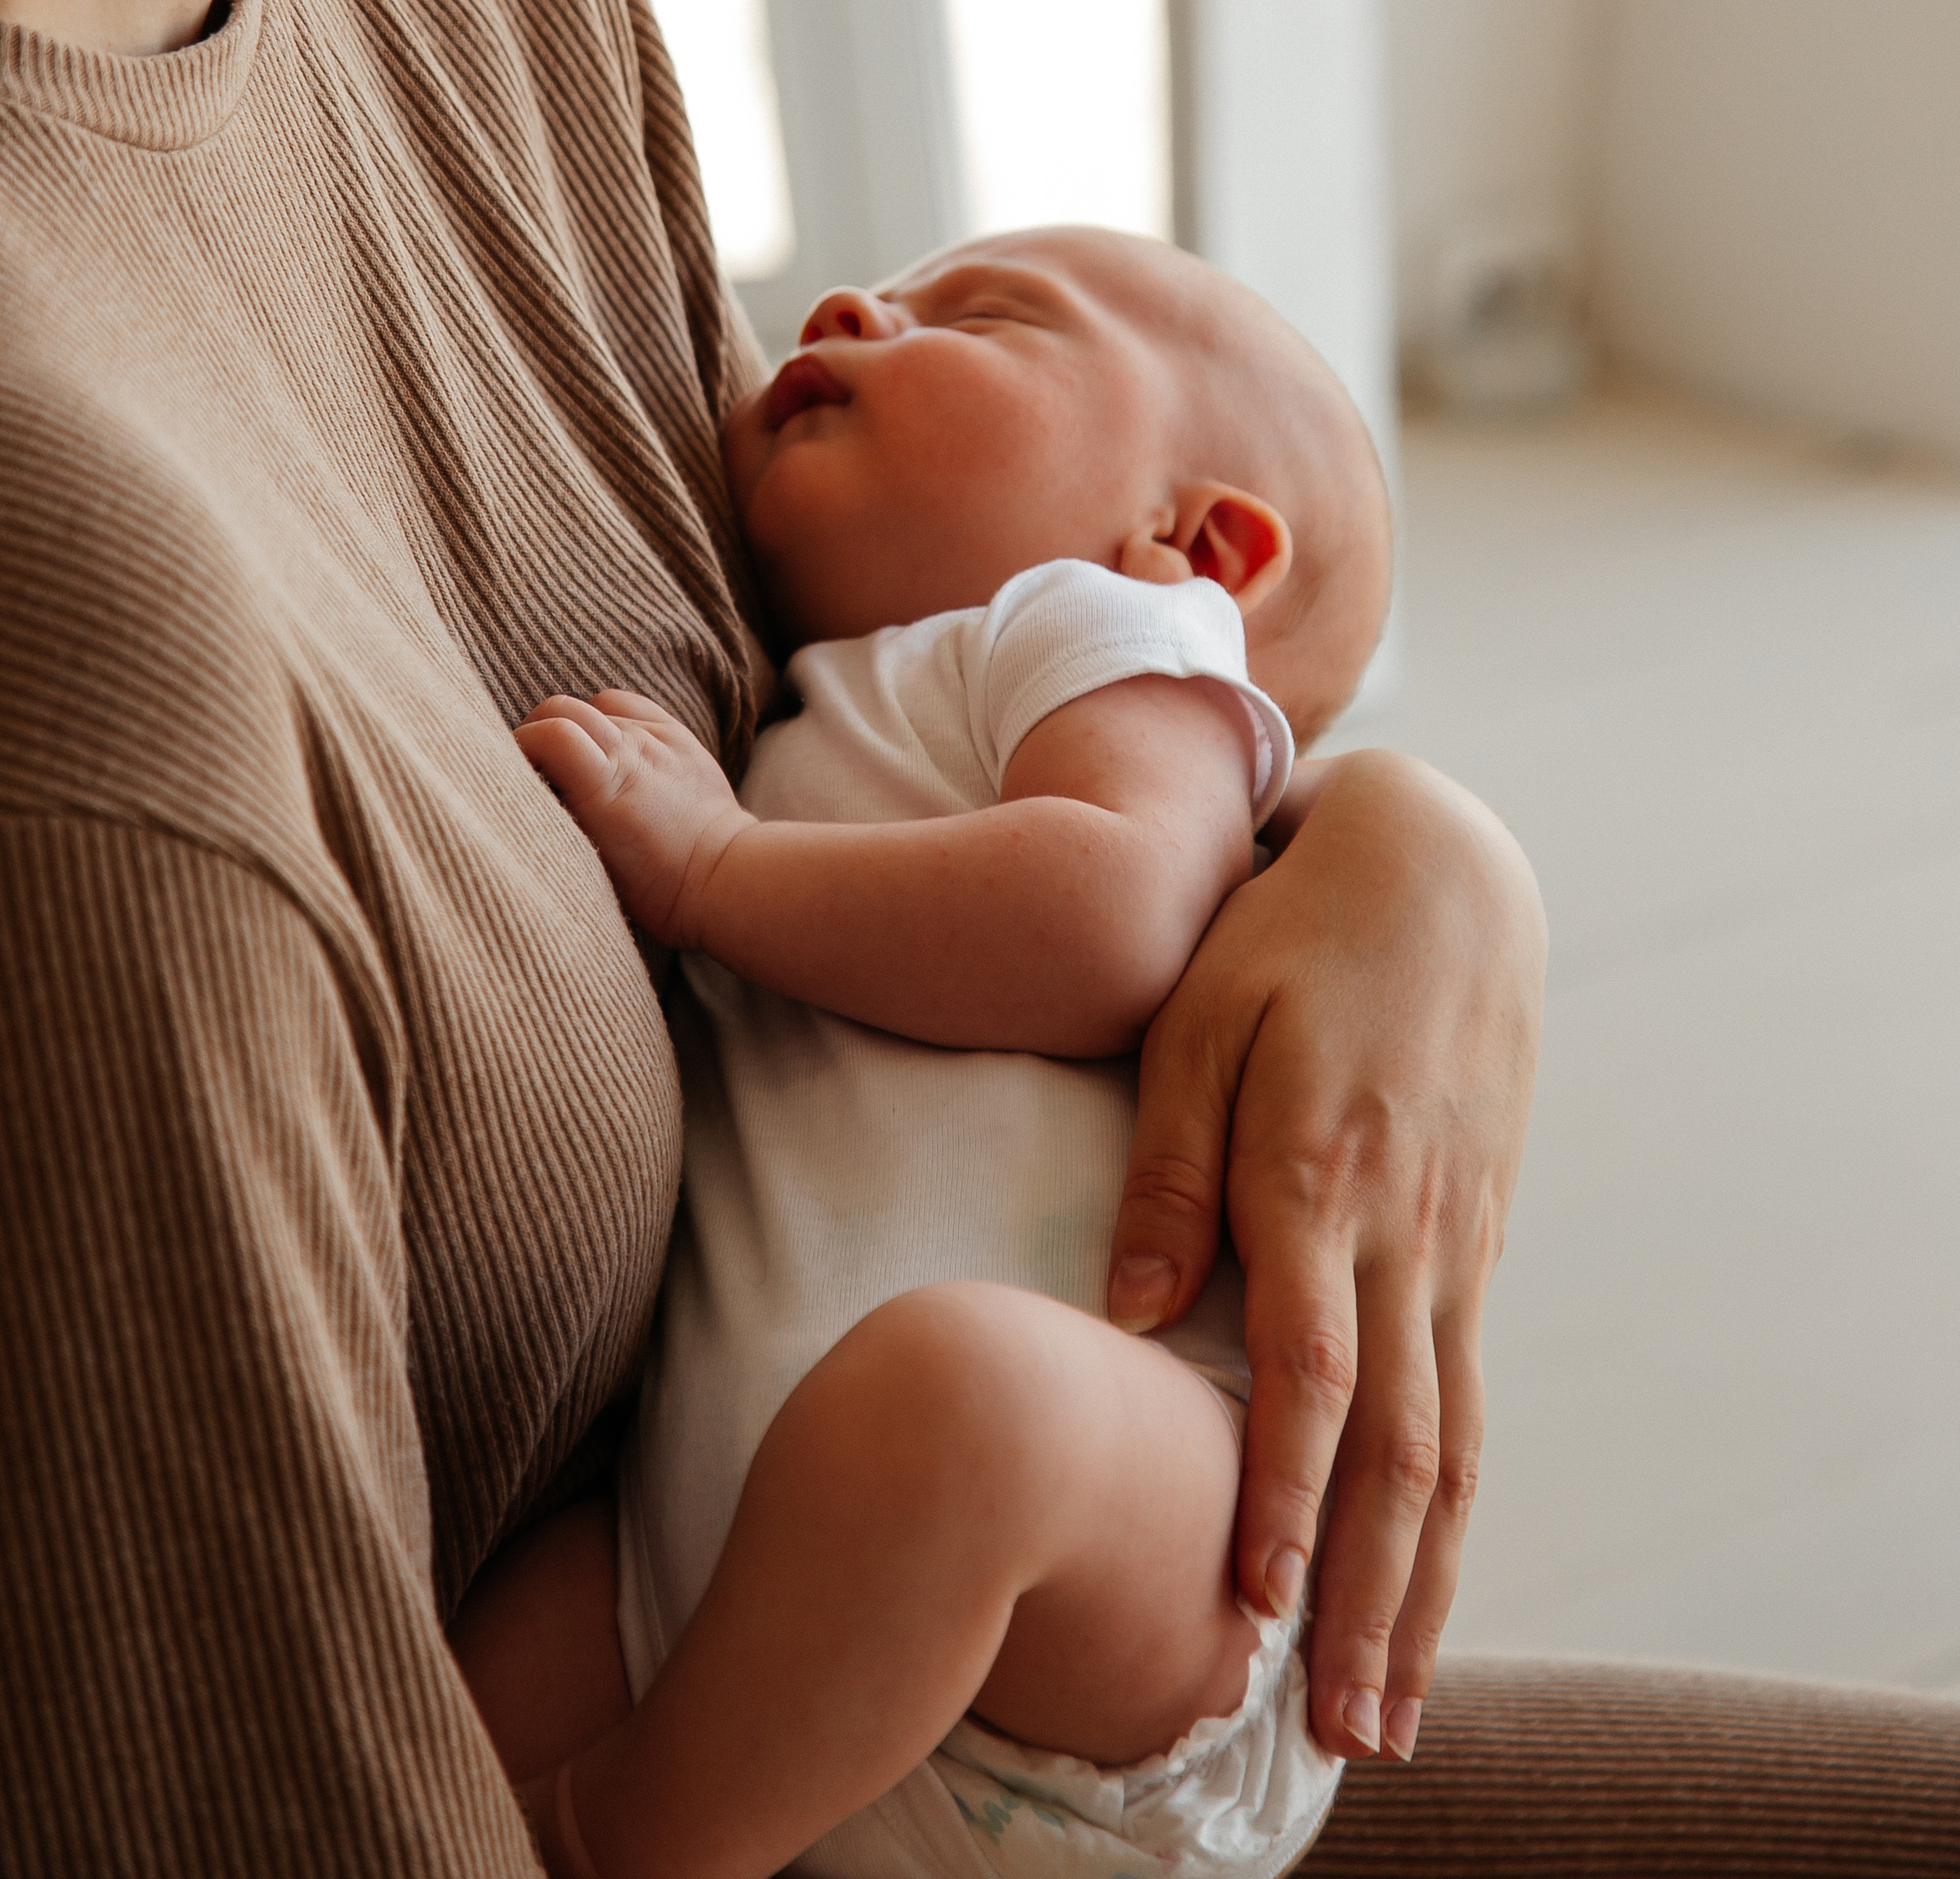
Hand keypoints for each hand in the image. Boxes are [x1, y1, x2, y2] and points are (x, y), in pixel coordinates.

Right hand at [515, 691, 750, 948]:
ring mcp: (658, 738)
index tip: (508, 769)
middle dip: (537, 729)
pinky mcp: (679, 735)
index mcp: (607, 786)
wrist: (724, 879)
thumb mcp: (590, 862)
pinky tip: (608, 745)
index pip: (548, 733)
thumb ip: (559, 819)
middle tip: (532, 764)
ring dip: (573, 725)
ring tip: (572, 759)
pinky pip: (630, 706)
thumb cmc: (655, 888)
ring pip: (595, 705)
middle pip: (563, 708)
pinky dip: (608, 717)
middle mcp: (632, 751)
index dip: (518, 744)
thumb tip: (527, 794)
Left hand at [1106, 748, 1543, 1767]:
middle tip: (1342, 1735)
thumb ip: (1168, 1171)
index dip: (1283, 1499)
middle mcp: (1406, 1233)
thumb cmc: (1286, 941)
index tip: (1253, 1612)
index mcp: (1324, 1178)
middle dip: (1370, 1604)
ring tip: (1392, 1710)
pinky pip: (1470, 1401)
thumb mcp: (1200, 1023)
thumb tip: (1128, 1317)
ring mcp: (1456, 1244)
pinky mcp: (1477, 1243)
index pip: (1312, 1374)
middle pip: (1401, 1454)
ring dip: (1424, 1587)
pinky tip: (1429, 1579)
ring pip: (1452, 1449)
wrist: (1442, 869)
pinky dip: (1453, 1509)